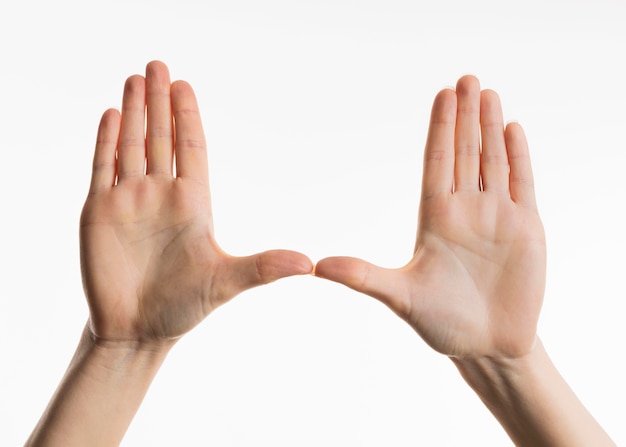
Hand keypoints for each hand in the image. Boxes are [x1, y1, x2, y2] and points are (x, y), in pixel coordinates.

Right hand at [80, 61, 311, 342]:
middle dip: (160, 101)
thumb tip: (310, 264)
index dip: (187, 116)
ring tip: (136, 78)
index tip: (184, 86)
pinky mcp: (99, 213)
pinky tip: (112, 115)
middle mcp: (161, 195)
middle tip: (159, 64)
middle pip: (161, 137)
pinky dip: (107, 141)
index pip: (191, 148)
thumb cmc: (184, 307)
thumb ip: (264, 267)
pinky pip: (103, 168)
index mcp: (193, 203)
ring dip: (134, 112)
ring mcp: (129, 201)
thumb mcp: (227, 282)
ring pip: (132, 145)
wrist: (138, 331)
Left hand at [315, 76, 545, 359]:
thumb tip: (316, 266)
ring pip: (493, 161)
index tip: (441, 96)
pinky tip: (514, 129)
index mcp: (434, 218)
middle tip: (466, 78)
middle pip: (464, 153)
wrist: (486, 345)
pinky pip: (522, 184)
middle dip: (466, 116)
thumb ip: (363, 277)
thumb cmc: (440, 322)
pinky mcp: (526, 229)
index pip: (436, 163)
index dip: (440, 130)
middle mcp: (465, 210)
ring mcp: (496, 217)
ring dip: (492, 128)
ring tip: (489, 93)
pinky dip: (520, 157)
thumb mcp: (399, 297)